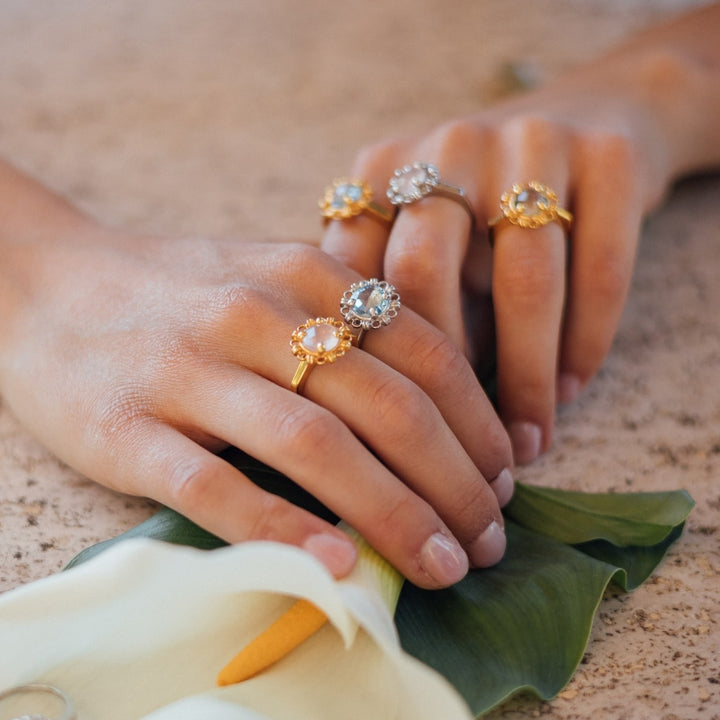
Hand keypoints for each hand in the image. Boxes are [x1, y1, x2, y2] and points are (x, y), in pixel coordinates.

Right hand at [0, 188, 512, 588]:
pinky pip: (214, 486)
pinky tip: (336, 565)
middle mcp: (253, 313)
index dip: (477, 425)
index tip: (504, 480)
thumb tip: (435, 411)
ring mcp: (188, 369)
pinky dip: (281, 528)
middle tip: (487, 540)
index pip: (423, 353)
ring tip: (440, 564)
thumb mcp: (271, 276)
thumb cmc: (179, 292)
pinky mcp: (126, 427)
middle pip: (385, 405)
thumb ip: (347, 322)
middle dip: (454, 482)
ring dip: (392, 514)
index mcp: (303, 274)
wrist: (48, 283)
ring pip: (314, 446)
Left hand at [321, 48, 691, 464]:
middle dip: (442, 375)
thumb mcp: (415, 233)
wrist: (587, 117)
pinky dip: (586, 341)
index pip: (354, 273)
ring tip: (526, 439)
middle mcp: (447, 147)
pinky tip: (571, 388)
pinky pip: (599, 268)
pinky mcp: (608, 154)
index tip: (387, 427)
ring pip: (524, 282)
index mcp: (380, 169)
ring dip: (526, 376)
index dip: (371, 359)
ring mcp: (529, 141)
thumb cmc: (480, 207)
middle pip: (424, 271)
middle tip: (460, 446)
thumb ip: (383, 296)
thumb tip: (378, 413)